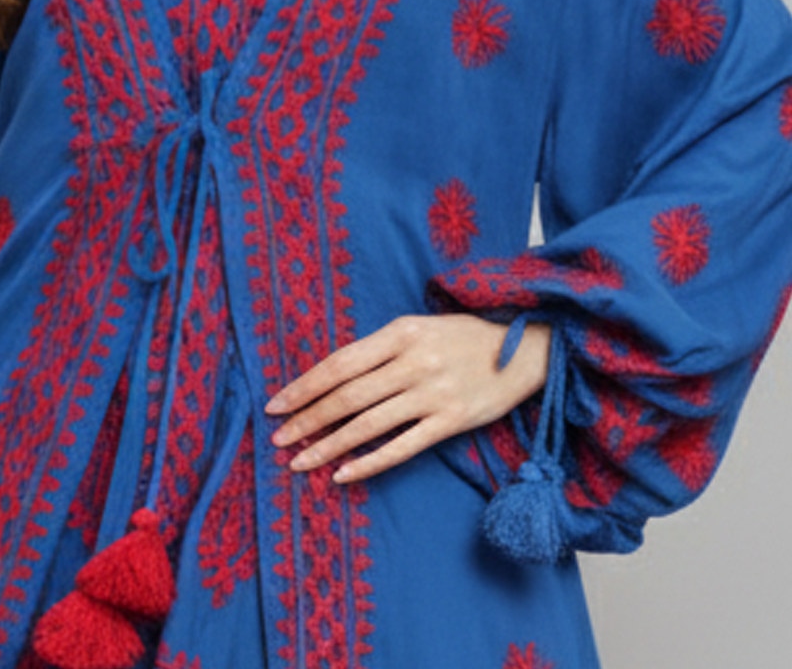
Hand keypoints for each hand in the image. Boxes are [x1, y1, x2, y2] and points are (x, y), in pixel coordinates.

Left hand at [264, 313, 550, 483]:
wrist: (525, 348)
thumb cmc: (463, 337)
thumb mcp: (419, 328)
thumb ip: (381, 350)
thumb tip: (334, 378)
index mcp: (400, 332)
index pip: (340, 362)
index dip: (305, 385)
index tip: (277, 404)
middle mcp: (413, 361)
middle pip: (347, 395)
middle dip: (307, 419)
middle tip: (278, 438)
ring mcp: (433, 392)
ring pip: (368, 423)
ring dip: (329, 445)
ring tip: (299, 462)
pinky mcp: (452, 420)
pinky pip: (402, 447)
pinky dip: (369, 463)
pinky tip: (343, 475)